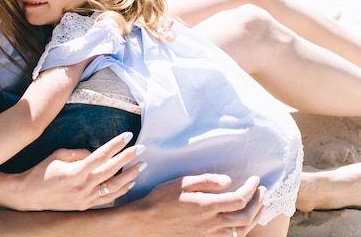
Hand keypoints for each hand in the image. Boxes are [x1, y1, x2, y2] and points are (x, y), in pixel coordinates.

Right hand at [9, 132, 145, 210]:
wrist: (30, 195)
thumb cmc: (42, 171)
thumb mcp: (57, 155)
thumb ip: (78, 153)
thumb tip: (94, 152)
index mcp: (75, 171)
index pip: (101, 155)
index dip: (116, 144)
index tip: (128, 135)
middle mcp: (82, 186)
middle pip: (112, 170)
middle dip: (129, 157)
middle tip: (142, 147)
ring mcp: (85, 198)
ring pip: (114, 187)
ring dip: (130, 175)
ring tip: (142, 165)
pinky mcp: (85, 206)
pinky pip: (108, 198)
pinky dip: (121, 190)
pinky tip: (130, 181)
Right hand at [128, 174, 265, 236]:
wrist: (147, 222)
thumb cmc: (161, 199)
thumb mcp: (182, 183)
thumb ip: (206, 180)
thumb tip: (228, 181)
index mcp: (206, 206)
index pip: (239, 199)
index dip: (251, 189)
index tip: (255, 179)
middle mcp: (211, 223)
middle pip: (246, 217)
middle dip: (258, 202)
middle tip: (262, 190)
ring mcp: (209, 235)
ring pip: (242, 231)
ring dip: (255, 217)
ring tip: (258, 204)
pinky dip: (243, 229)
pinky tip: (244, 220)